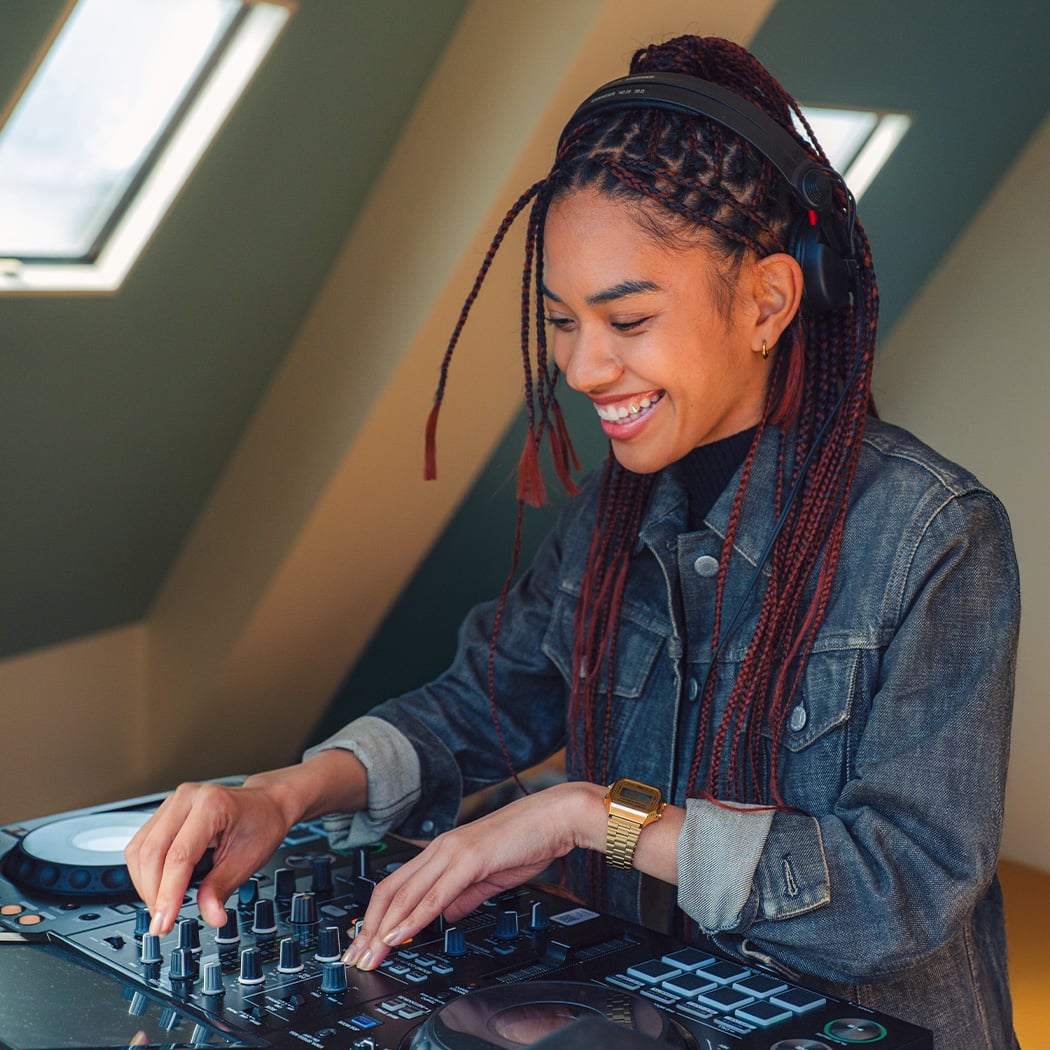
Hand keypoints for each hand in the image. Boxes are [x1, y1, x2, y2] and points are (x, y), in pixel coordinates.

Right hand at [124, 778, 295, 935]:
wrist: (266, 803)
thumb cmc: (262, 823)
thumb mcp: (249, 859)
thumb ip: (222, 888)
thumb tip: (211, 917)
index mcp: (212, 805)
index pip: (179, 856)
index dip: (168, 894)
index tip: (164, 923)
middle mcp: (187, 798)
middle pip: (152, 852)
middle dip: (152, 892)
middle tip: (161, 921)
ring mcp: (173, 803)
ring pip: (139, 848)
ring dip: (145, 884)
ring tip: (162, 907)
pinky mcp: (165, 812)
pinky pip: (142, 844)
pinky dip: (145, 871)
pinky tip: (159, 887)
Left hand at [344, 781, 605, 970]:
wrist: (555, 817)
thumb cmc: (528, 840)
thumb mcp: (489, 876)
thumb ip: (464, 896)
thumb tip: (444, 915)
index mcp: (444, 851)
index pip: (398, 886)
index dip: (376, 916)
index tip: (366, 943)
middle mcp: (441, 848)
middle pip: (390, 890)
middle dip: (368, 927)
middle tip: (355, 956)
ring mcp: (453, 852)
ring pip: (406, 894)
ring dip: (383, 928)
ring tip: (368, 954)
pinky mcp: (470, 860)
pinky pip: (435, 894)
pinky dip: (413, 917)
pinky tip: (398, 935)